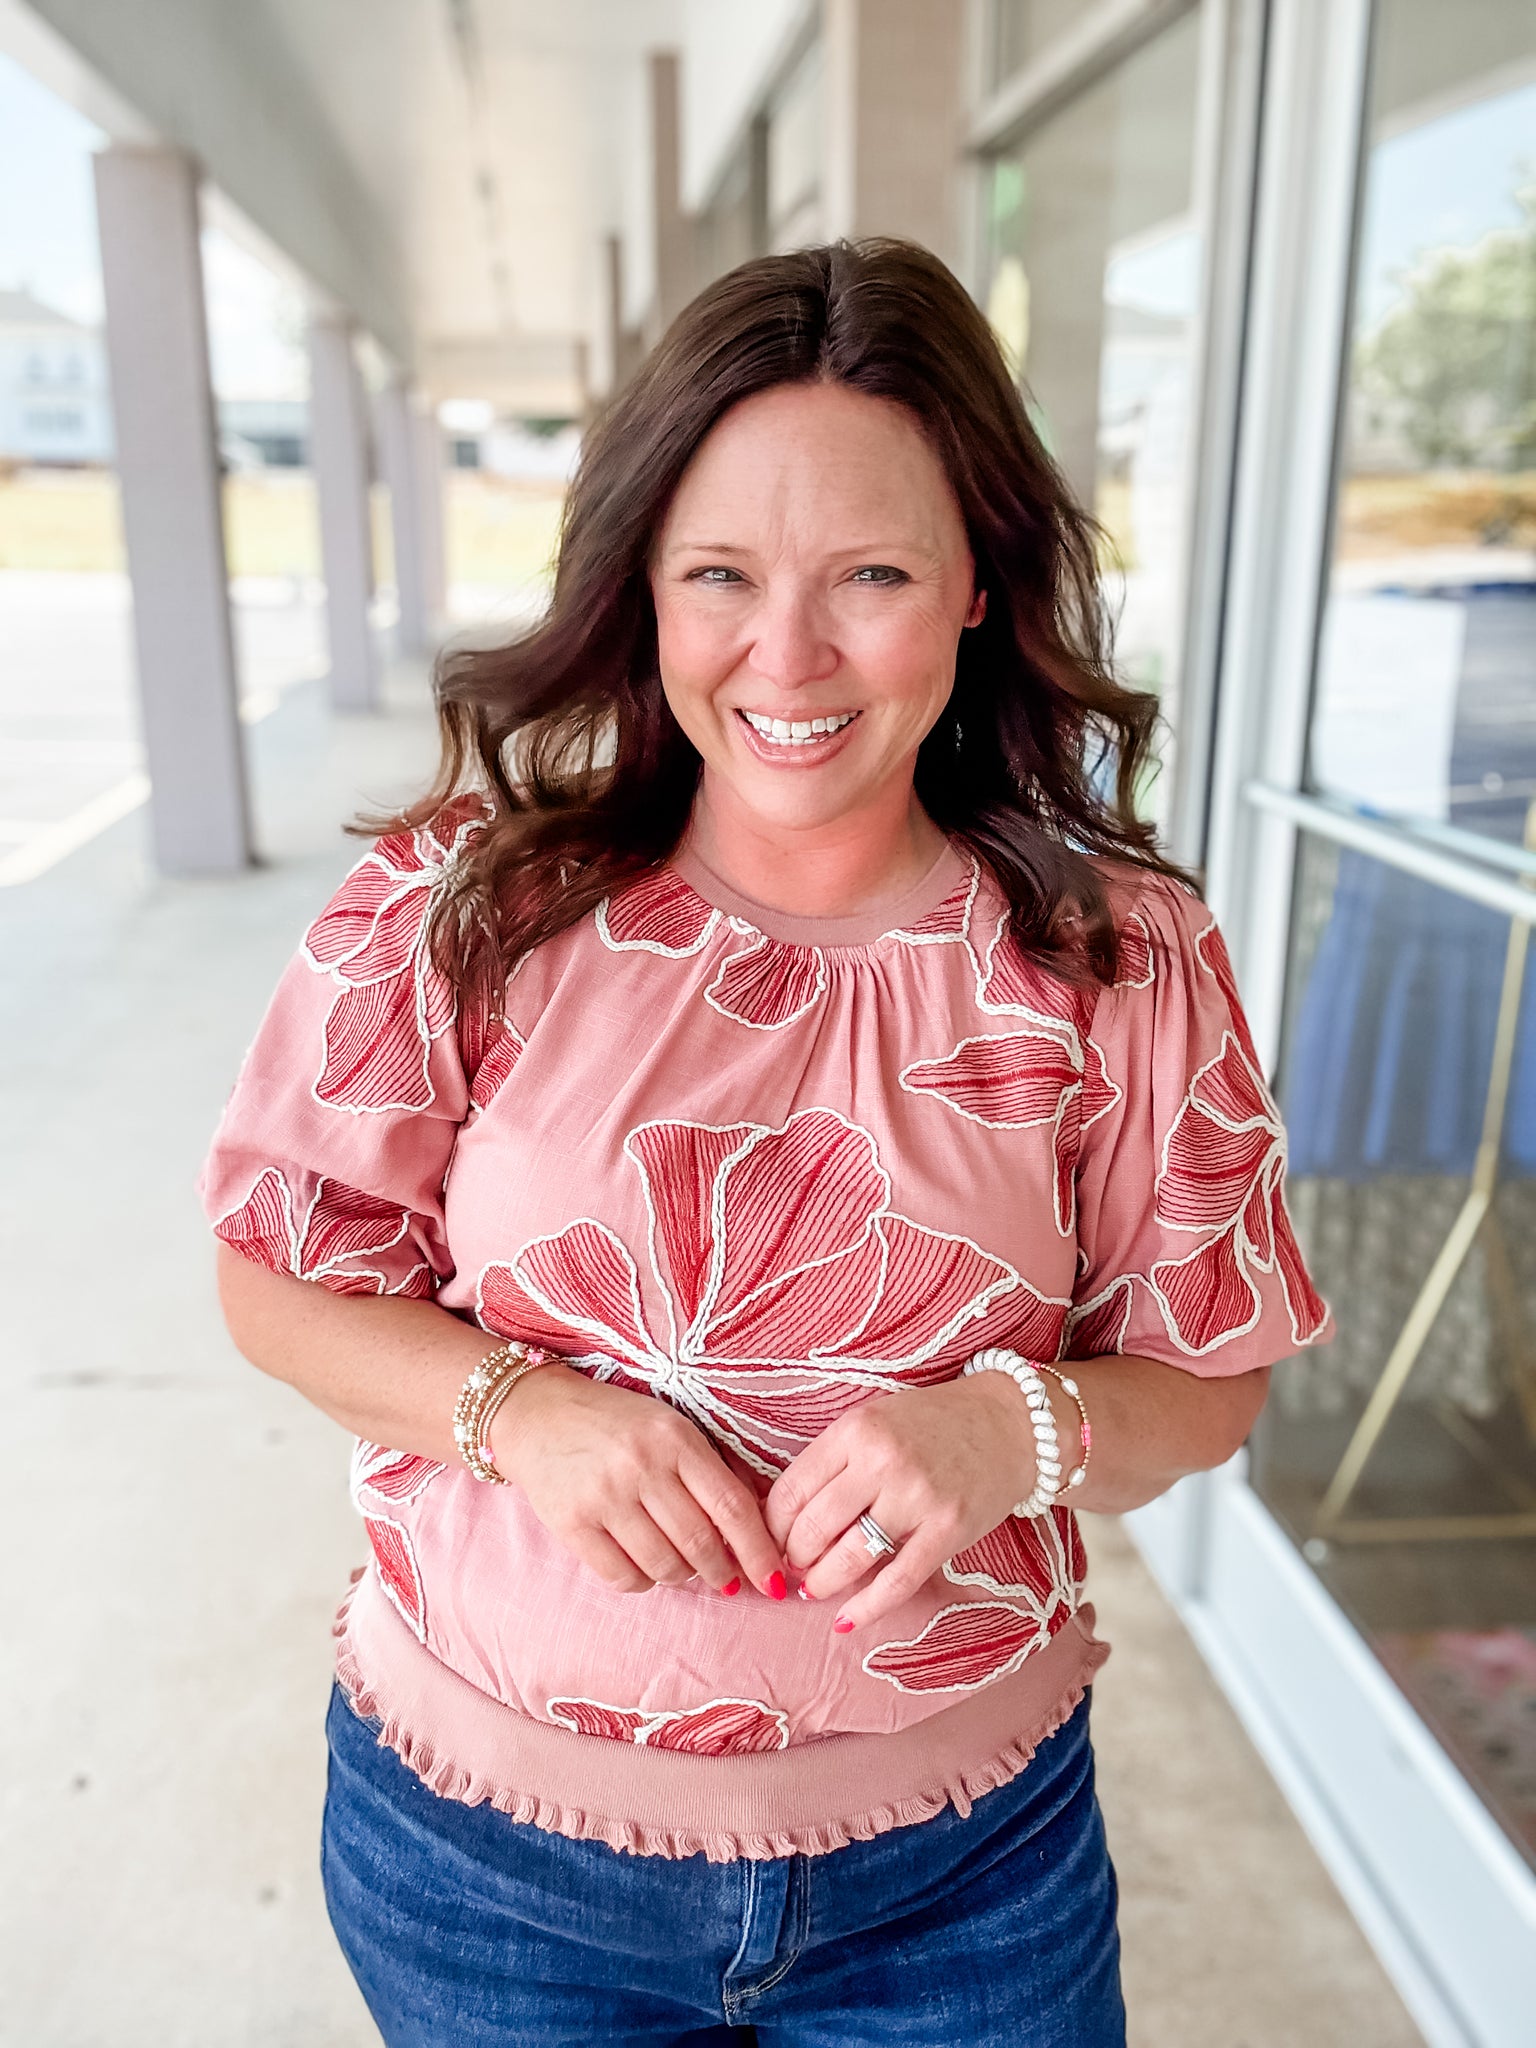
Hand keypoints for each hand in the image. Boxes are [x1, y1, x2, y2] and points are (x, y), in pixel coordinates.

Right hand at [491, 1362, 786, 1598]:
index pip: (732, 1506)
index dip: (759, 1550)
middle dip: (723, 1572)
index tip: (774, 1578)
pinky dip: (644, 1582)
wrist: (536, 1415)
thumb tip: (760, 1524)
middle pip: (702, 1542)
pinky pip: (623, 1577)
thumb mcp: (669, 1426)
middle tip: (727, 1580)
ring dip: (683, 1577)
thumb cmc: (615, 1424)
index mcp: (675, 1437)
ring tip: (683, 1567)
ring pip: (665, 1565)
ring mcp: (604, 1496)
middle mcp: (641, 1465)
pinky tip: (645, 1567)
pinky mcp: (572, 1524)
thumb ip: (711, 1468)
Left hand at [764, 1374, 1042, 1630]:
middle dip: (795, 1558)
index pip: (792, 1490)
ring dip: (823, 1583)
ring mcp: (917, 1497)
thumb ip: (833, 1461)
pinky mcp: (948, 1530)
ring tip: (815, 1589)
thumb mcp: (874, 1421)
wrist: (1010, 1424)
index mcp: (856, 1429)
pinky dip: (868, 1607)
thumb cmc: (933, 1424)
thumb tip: (785, 1518)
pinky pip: (898, 1581)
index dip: (773, 1526)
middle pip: (815, 1527)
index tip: (772, 1541)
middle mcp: (883, 1462)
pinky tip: (847, 1621)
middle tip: (794, 1569)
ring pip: (851, 1557)